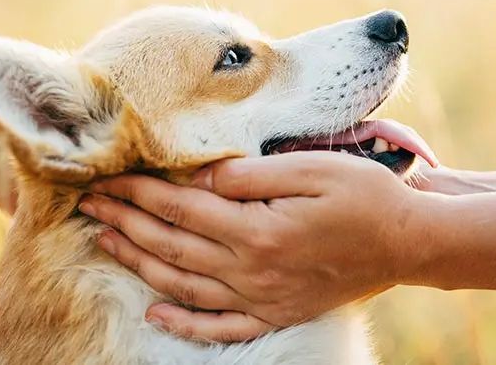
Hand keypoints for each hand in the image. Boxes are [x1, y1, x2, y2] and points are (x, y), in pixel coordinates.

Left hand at [78, 152, 441, 341]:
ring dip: (139, 263)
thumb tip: (197, 174)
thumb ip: (249, 174)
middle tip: (88, 206)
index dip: (137, 191)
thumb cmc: (363, 196)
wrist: (407, 242)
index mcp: (255, 229)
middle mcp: (250, 269)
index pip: (178, 206)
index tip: (106, 177)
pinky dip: (185, 322)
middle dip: (124, 222)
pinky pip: (221, 327)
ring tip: (105, 244)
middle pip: (171, 245)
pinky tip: (157, 313)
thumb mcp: (310, 168)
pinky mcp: (276, 312)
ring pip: (183, 285)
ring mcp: (261, 298)